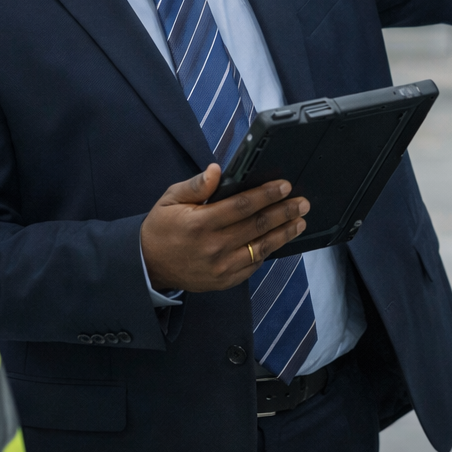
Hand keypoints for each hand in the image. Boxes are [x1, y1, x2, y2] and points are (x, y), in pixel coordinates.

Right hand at [139, 165, 308, 292]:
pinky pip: (253, 265)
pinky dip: (269, 251)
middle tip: (302, 203)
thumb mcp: (170, 200)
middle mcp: (213, 247)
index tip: (284, 186)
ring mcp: (221, 267)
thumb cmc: (162, 227)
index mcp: (200, 224)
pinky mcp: (225, 281)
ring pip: (261, 248)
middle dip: (284, 212)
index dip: (266, 195)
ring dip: (284, 233)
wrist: (149, 266)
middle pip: (257, 226)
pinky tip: (280, 239)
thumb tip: (216, 170)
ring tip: (300, 221)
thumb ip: (195, 186)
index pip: (241, 206)